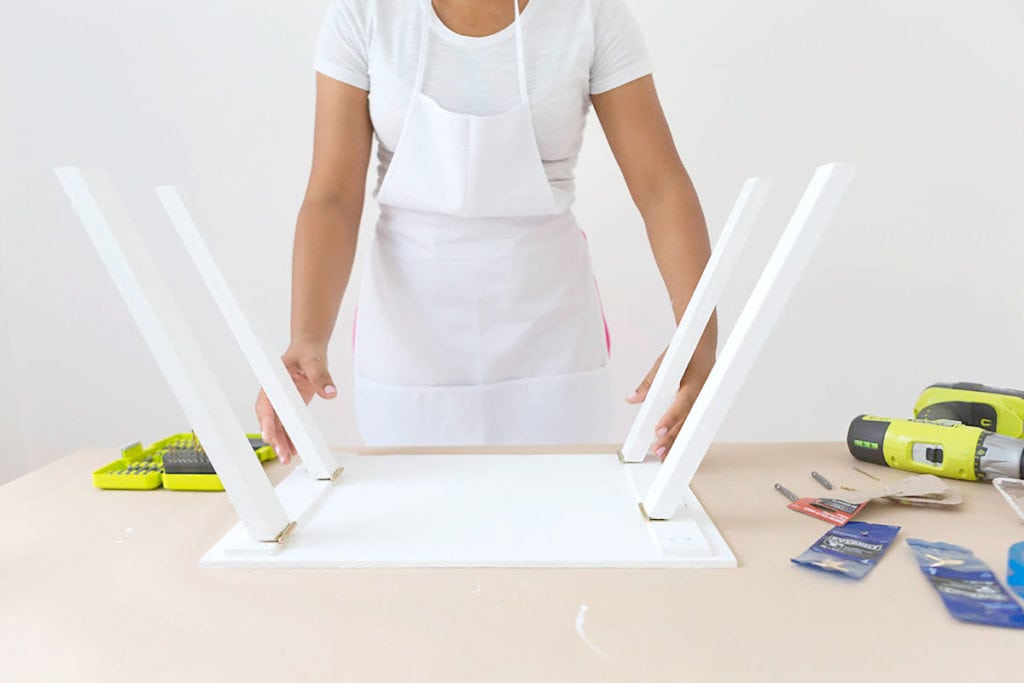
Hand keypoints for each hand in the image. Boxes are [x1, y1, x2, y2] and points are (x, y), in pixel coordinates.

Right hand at [255, 339, 336, 463]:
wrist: (308, 348)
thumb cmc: (306, 351)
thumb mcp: (314, 361)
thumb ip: (321, 376)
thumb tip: (330, 392)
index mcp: (274, 382)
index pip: (266, 405)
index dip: (266, 421)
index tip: (268, 436)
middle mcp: (275, 394)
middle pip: (271, 420)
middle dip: (275, 439)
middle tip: (282, 455)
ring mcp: (282, 401)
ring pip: (278, 425)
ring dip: (282, 442)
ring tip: (287, 459)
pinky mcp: (291, 406)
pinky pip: (288, 424)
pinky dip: (290, 437)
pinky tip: (294, 450)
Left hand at [626, 345, 713, 459]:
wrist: (706, 343)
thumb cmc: (686, 352)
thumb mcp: (665, 363)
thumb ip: (649, 383)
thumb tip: (632, 399)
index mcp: (696, 380)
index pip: (682, 403)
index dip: (671, 418)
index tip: (658, 430)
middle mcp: (704, 392)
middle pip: (688, 420)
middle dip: (674, 438)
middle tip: (659, 451)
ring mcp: (707, 399)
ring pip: (693, 425)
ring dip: (680, 440)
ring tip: (665, 455)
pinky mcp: (707, 404)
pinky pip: (697, 422)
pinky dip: (686, 434)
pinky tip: (678, 447)